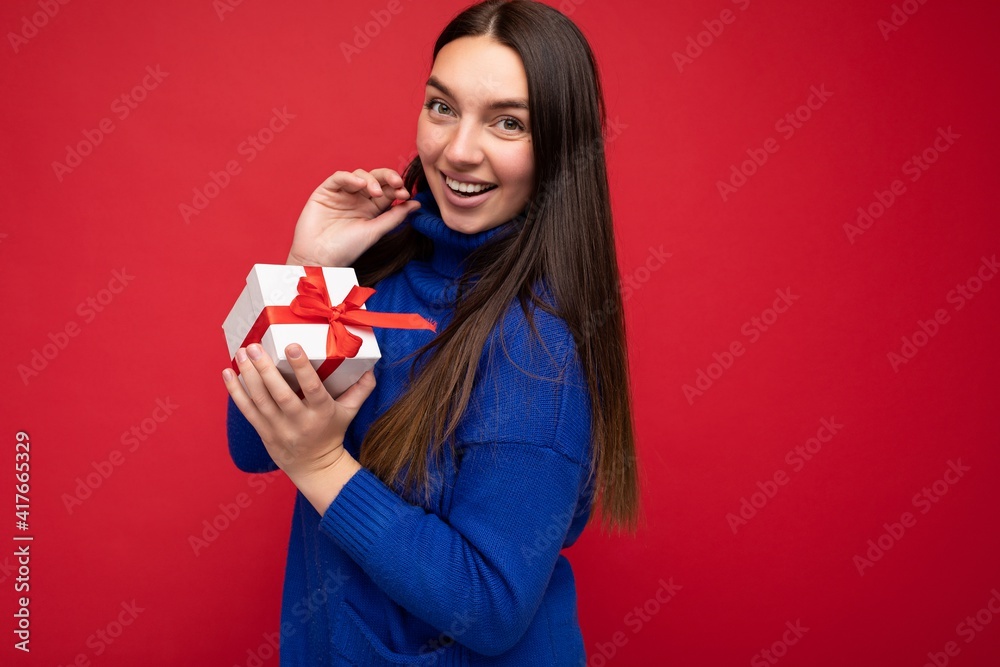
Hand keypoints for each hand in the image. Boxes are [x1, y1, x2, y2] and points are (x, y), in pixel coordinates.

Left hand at [222, 342, 375, 509]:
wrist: (315, 467)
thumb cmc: (331, 433)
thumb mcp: (349, 412)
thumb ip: (360, 390)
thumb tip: (371, 366)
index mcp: (322, 413)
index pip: (312, 388)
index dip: (302, 368)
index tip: (292, 346)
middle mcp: (299, 421)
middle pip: (280, 395)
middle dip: (265, 369)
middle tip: (254, 347)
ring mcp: (279, 428)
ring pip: (260, 400)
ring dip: (249, 376)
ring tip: (242, 353)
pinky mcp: (264, 432)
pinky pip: (247, 410)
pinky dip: (236, 391)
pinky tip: (228, 373)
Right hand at [286, 168, 419, 266]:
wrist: (320, 258)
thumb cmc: (347, 249)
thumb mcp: (375, 231)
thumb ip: (395, 216)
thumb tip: (417, 204)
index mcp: (372, 208)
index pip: (388, 191)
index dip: (397, 189)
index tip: (405, 194)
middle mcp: (358, 199)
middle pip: (376, 179)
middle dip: (388, 177)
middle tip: (397, 183)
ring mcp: (342, 194)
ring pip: (360, 175)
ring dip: (371, 180)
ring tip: (375, 192)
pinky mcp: (326, 191)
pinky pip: (339, 178)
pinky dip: (350, 178)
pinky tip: (360, 184)